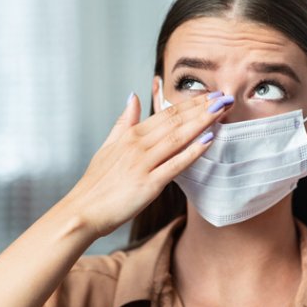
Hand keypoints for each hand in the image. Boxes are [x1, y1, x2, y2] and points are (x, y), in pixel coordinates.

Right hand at [62, 91, 232, 236]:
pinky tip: (209, 140)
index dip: (190, 103)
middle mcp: (137, 145)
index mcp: (130, 136)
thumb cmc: (96, 184)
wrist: (82, 211)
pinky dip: (193, 151)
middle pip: (175, 121)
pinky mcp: (148, 184)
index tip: (209, 95)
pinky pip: (175, 164)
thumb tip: (133, 96)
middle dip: (202, 108)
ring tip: (221, 110)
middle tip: (224, 97)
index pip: (165, 114)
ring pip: (178, 138)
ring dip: (202, 122)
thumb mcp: (108, 146)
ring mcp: (143, 164)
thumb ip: (123, 121)